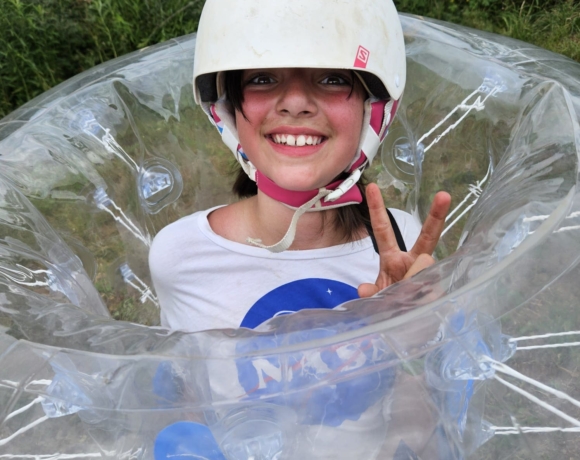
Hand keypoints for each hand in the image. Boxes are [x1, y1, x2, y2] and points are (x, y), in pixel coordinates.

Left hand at [358, 183, 450, 297]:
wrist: (409, 330)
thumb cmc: (391, 308)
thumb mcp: (377, 299)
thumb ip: (370, 293)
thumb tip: (364, 289)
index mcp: (393, 259)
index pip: (383, 231)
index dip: (377, 210)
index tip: (373, 187)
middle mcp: (412, 263)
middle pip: (427, 237)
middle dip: (436, 216)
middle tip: (444, 195)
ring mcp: (428, 276)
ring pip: (425, 267)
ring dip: (411, 284)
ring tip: (406, 300)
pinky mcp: (440, 291)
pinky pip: (429, 290)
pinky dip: (420, 299)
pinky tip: (417, 305)